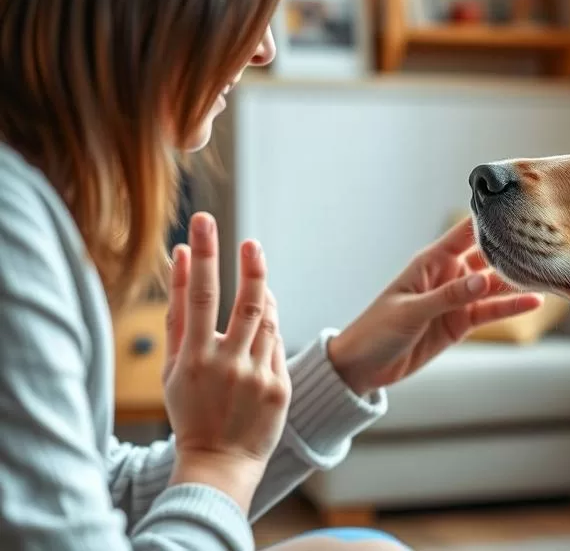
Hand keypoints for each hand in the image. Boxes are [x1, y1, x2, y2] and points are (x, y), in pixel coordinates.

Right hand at [163, 212, 290, 512]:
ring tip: (254, 273)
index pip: (198, 296)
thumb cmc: (190, 409)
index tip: (201, 223)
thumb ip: (177, 315)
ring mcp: (257, 377)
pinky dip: (270, 325)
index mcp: (194, 359)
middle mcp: (228, 365)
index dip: (202, 255)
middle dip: (249, 267)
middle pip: (246, 304)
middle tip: (251, 242)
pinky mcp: (280, 387)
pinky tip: (263, 317)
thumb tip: (178, 260)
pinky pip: (277, 343)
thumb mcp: (173, 367)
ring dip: (262, 295)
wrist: (220, 461)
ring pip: (267, 321)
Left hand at [327, 218, 543, 394]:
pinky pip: (490, 311)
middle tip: (545, 243)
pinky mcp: (461, 323)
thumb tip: (484, 281)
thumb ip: (449, 296)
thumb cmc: (377, 330)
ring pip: (494, 286)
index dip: (489, 219)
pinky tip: (534, 301)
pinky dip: (511, 307)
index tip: (516, 206)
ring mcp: (457, 299)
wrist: (363, 367)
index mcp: (431, 261)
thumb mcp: (411, 311)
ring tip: (547, 274)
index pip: (466, 233)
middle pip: (487, 258)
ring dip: (517, 281)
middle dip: (512, 251)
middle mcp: (449, 274)